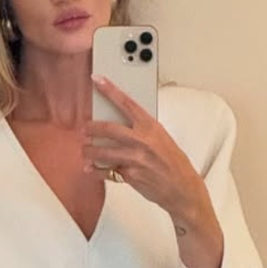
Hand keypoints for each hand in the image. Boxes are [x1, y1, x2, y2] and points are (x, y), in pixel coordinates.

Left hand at [83, 74, 222, 267]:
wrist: (182, 188)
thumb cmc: (173, 162)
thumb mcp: (161, 138)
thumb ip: (142, 130)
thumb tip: (121, 123)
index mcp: (151, 126)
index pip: (126, 102)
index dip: (109, 89)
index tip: (97, 79)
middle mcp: (142, 140)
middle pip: (108, 128)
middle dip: (91, 127)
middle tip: (84, 128)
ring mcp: (135, 159)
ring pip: (102, 151)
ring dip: (89, 151)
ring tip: (85, 150)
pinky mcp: (130, 176)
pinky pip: (106, 171)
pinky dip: (95, 170)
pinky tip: (90, 168)